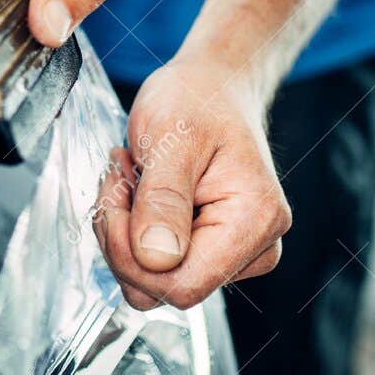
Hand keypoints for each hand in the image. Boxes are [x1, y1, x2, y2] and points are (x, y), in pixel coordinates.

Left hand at [93, 57, 290, 310]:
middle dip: (124, 239)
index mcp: (255, 221)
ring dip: (125, 234)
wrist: (212, 87)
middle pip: (166, 288)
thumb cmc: (199, 100)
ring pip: (155, 281)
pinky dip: (134, 233)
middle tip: (119, 180)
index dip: (132, 256)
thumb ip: (163, 202)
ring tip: (130, 180)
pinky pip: (158, 266)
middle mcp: (257, 246)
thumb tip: (156, 260)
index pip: (182, 286)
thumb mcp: (172, 139)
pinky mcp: (214, 250)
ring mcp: (237, 253)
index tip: (117, 196)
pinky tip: (139, 193)